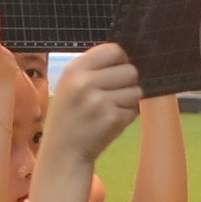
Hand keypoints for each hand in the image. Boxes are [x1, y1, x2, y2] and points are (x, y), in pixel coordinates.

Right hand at [49, 44, 142, 161]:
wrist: (63, 151)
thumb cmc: (70, 115)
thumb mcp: (71, 84)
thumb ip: (94, 69)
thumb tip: (126, 58)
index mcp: (74, 69)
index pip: (114, 50)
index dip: (121, 60)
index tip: (116, 70)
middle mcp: (86, 82)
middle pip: (130, 70)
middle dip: (127, 82)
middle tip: (112, 94)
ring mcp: (100, 101)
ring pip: (136, 90)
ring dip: (129, 100)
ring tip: (109, 109)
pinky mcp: (113, 118)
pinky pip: (135, 109)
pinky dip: (127, 115)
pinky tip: (110, 121)